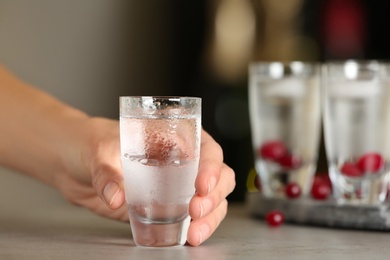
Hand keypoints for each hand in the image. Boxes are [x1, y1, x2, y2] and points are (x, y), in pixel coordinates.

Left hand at [55, 117, 234, 245]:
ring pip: (210, 200)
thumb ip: (105, 172)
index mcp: (172, 138)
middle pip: (218, 176)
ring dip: (210, 216)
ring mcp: (175, 186)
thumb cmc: (90, 142)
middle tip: (196, 210)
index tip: (202, 185)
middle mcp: (180, 162)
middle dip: (214, 196)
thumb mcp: (97, 150)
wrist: (73, 162)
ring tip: (195, 232)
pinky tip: (190, 236)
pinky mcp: (164, 207)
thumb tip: (115, 196)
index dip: (211, 166)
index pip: (206, 148)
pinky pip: (190, 217)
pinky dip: (196, 228)